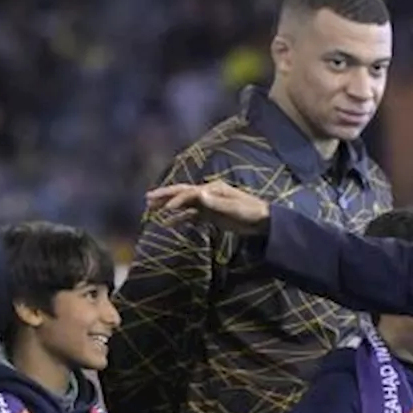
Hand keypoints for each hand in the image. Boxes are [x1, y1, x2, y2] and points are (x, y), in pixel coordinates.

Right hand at [145, 180, 271, 235]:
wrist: (264, 221)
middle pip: (182, 192)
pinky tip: (167, 224)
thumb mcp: (233, 208)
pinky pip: (191, 215)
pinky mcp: (211, 214)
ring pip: (184, 203)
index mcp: (213, 189)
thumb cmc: (250, 212)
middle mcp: (208, 193)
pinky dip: (179, 218)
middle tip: (147, 199)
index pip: (189, 192)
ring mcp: (209, 203)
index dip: (177, 200)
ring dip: (168, 206)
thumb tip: (198, 193)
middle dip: (165, 195)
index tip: (165, 210)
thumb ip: (215, 203)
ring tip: (151, 210)